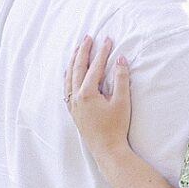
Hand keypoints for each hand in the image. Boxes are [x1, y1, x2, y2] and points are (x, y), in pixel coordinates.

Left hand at [66, 34, 131, 160]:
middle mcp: (76, 97)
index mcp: (87, 93)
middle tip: (88, 37)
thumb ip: (121, 79)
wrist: (107, 149)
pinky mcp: (73, 111)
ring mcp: (73, 104)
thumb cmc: (116, 127)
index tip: (108, 40)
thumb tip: (120, 60)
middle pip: (77, 68)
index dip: (102, 52)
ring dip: (73, 61)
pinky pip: (66, 88)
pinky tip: (70, 72)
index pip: (95, 67)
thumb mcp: (122, 102)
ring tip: (77, 49)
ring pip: (69, 77)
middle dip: (83, 51)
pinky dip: (68, 75)